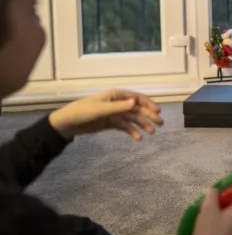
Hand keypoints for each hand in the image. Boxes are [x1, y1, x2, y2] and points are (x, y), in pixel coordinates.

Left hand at [48, 89, 162, 139]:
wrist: (68, 123)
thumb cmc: (83, 112)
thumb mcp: (101, 109)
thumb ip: (118, 107)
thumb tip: (135, 103)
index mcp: (116, 95)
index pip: (136, 98)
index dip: (148, 104)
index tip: (158, 112)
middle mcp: (118, 103)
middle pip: (137, 109)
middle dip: (148, 116)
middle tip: (160, 124)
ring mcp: (115, 113)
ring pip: (133, 119)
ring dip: (142, 125)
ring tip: (151, 133)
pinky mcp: (111, 123)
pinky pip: (125, 127)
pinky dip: (132, 132)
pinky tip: (138, 138)